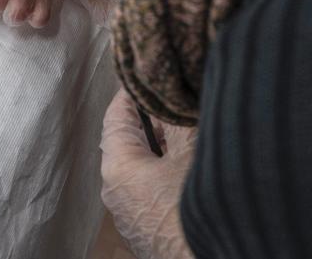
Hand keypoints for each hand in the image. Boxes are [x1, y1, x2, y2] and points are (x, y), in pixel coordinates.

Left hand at [100, 89, 196, 258]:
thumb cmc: (197, 212)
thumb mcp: (193, 154)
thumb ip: (180, 121)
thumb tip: (176, 97)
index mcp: (118, 167)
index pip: (115, 116)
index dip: (131, 94)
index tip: (144, 78)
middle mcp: (115, 192)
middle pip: (126, 142)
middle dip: (150, 122)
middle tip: (173, 105)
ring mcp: (129, 216)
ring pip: (139, 170)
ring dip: (160, 152)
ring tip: (187, 137)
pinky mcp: (146, 232)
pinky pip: (148, 193)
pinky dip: (162, 176)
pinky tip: (187, 173)